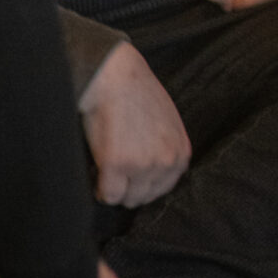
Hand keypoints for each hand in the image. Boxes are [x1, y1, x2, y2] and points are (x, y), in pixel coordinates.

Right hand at [79, 41, 189, 206]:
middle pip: (144, 197)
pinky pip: (108, 195)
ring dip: (114, 189)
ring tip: (106, 170)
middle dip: (128, 188)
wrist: (116, 78)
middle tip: (114, 173)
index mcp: (181, 154)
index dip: (142, 183)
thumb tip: (153, 174)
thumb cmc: (137, 96)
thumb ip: (166, 150)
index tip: (129, 176)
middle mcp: (167, 162)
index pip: (163, 188)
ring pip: (126, 199)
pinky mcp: (117, 165)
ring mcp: (143, 165)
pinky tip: (97, 173)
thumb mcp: (167, 125)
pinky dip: (99, 189)